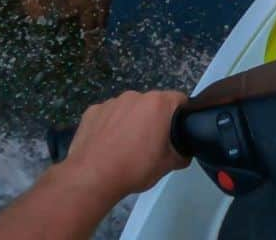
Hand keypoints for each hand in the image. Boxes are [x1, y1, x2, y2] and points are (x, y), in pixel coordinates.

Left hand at [55, 90, 189, 204]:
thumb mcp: (168, 166)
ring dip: (130, 121)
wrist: (90, 179)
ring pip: (129, 108)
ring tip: (124, 147)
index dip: (181, 115)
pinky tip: (106, 145)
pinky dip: (109, 126)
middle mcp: (136, 96)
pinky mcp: (92, 111)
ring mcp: (111, 102)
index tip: (175, 132)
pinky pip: (107, 115)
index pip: (180, 100)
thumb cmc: (133, 168)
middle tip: (149, 144)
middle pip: (152, 104)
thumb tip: (185, 152)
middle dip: (153, 119)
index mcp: (158, 103)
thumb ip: (182, 154)